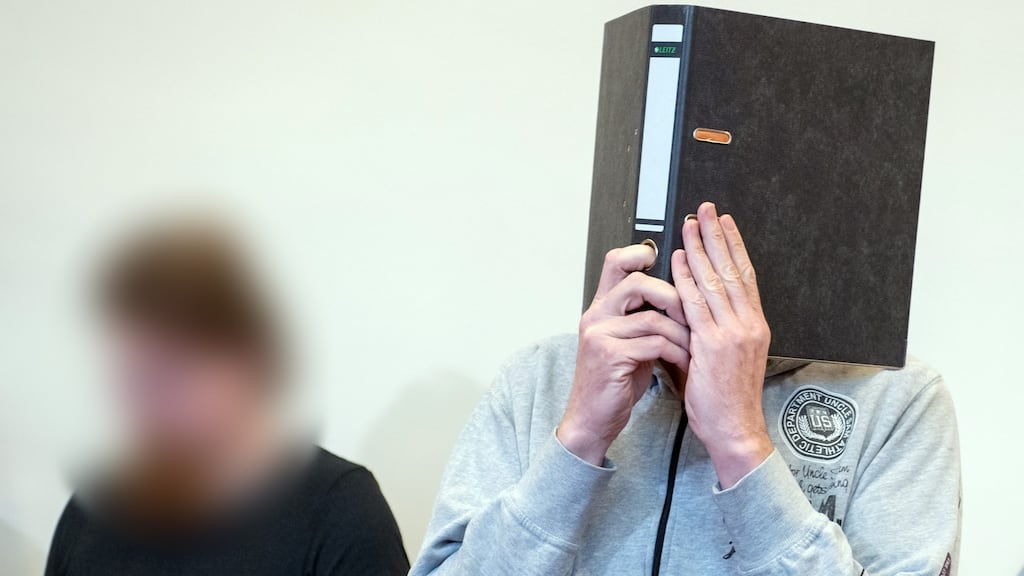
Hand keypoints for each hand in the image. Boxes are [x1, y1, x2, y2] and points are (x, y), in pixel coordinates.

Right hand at [558, 244, 689, 464]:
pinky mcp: (610, 356)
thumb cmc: (613, 384)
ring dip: (681, 331)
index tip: (666, 259)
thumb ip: (642, 319)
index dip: (640, 253)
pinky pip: (653, 342)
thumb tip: (677, 298)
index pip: (615, 263)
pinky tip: (684, 361)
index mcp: (601, 308)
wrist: (592, 420)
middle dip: (672, 294)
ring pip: (651, 316)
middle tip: (691, 311)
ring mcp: (600, 335)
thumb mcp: (628, 344)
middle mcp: (596, 316)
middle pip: (635, 281)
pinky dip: (676, 351)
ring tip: (694, 344)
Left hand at [671, 202, 772, 487]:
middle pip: (732, 269)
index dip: (734, 246)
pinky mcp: (714, 345)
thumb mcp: (730, 360)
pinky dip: (687, 279)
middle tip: (707, 209)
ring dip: (701, 248)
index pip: (745, 276)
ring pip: (715, 281)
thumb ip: (719, 331)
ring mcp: (733, 333)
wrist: (735, 431)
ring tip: (690, 223)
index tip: (724, 223)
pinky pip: (697, 304)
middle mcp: (749, 324)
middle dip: (718, 236)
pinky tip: (679, 260)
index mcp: (755, 326)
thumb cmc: (728, 401)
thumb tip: (701, 309)